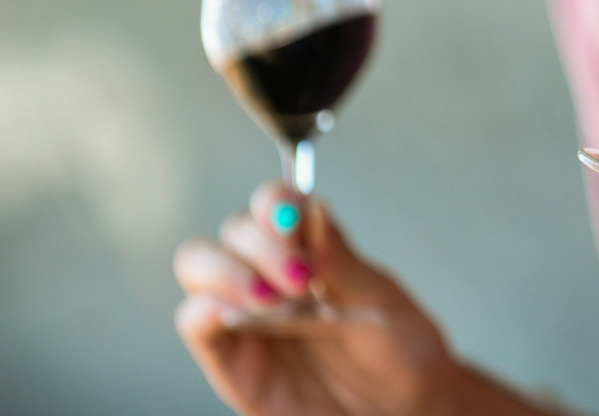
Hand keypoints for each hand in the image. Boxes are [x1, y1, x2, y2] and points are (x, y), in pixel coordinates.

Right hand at [173, 183, 461, 415]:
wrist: (403, 406)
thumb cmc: (398, 347)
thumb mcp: (379, 298)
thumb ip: (341, 259)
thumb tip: (311, 211)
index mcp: (310, 247)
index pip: (274, 202)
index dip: (277, 202)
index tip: (296, 223)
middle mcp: (270, 273)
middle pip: (233, 231)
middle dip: (260, 245)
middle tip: (300, 277)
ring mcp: (246, 313)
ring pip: (198, 266)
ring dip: (228, 273)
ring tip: (275, 303)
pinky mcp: (231, 357)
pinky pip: (195, 322)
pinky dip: (204, 310)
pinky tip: (240, 315)